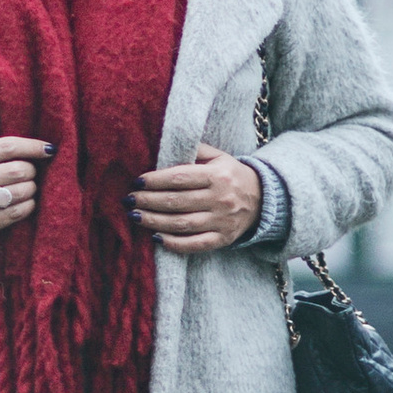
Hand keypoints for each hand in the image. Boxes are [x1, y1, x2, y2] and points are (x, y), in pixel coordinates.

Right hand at [0, 136, 52, 245]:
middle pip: (16, 170)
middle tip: (31, 174)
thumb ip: (1, 153)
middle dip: (31, 171)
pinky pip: (16, 212)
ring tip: (28, 189)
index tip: (49, 149)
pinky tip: (27, 203)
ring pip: (19, 192)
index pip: (6, 146)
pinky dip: (28, 206)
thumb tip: (43, 148)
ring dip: (31, 189)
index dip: (32, 146)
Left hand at [129, 142, 262, 253]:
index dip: (155, 181)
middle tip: (129, 200)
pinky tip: (156, 238)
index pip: (180, 178)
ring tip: (135, 216)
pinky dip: (174, 243)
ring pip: (182, 224)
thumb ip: (195, 151)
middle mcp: (220, 198)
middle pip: (177, 202)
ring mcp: (222, 221)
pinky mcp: (223, 239)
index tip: (137, 182)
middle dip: (148, 201)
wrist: (263, 198)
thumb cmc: (231, 175)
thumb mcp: (219, 157)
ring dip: (154, 221)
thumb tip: (165, 147)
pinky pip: (195, 244)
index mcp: (217, 175)